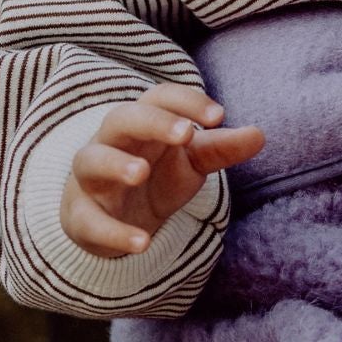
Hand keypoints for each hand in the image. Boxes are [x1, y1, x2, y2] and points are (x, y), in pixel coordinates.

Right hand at [61, 83, 264, 258]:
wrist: (119, 221)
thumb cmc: (157, 178)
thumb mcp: (191, 163)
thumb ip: (221, 148)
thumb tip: (259, 134)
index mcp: (142, 124)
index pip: (158, 98)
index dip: (185, 101)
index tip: (218, 116)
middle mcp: (112, 143)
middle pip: (120, 118)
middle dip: (151, 122)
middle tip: (185, 134)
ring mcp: (91, 179)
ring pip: (90, 160)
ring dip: (115, 164)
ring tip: (141, 173)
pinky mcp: (81, 216)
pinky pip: (89, 220)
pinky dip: (113, 232)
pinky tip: (142, 243)